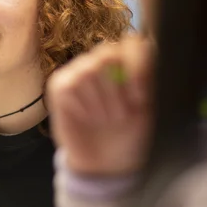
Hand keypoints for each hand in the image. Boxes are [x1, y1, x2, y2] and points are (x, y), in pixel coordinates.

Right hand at [47, 35, 153, 175]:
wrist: (105, 163)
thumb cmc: (129, 135)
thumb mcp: (147, 109)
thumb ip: (147, 79)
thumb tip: (146, 48)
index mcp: (128, 63)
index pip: (133, 44)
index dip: (136, 67)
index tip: (139, 99)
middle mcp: (103, 61)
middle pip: (108, 54)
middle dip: (116, 90)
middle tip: (120, 116)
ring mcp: (78, 71)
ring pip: (88, 70)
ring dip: (99, 102)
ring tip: (104, 120)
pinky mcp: (59, 84)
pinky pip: (69, 86)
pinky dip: (81, 106)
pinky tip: (85, 118)